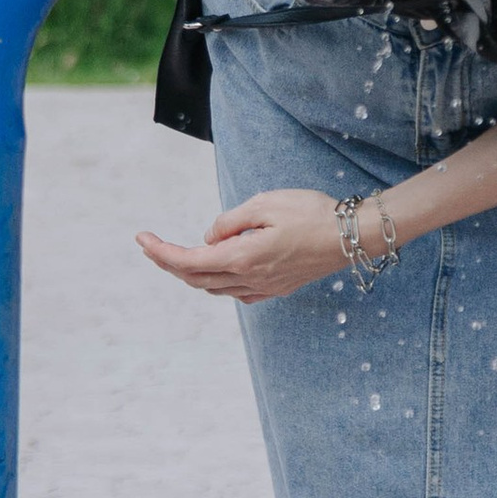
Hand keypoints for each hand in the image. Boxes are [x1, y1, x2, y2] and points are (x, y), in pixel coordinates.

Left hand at [137, 188, 344, 303]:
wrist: (355, 236)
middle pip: (196, 279)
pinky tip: (217, 272)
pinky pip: (237, 293)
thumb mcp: (265, 203)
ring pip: (215, 289)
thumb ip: (230, 221)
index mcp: (243, 258)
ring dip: (191, 275)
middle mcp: (250, 279)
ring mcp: (265, 288)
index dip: (160, 252)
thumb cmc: (312, 213)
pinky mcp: (278, 288)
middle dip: (168, 263)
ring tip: (175, 256)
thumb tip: (209, 238)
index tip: (141, 238)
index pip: (188, 261)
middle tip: (150, 246)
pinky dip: (217, 284)